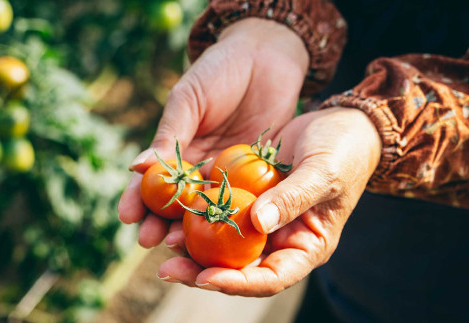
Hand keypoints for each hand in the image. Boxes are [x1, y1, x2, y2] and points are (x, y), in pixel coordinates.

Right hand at [118, 18, 308, 247]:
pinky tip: (222, 232)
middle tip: (149, 241)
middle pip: (177, 201)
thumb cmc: (220, 70)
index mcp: (178, 147)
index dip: (137, 197)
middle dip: (160, 221)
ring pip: (207, 205)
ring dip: (191, 227)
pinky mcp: (258, 172)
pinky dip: (232, 215)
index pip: (153, 178)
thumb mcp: (189, 99)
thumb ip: (169, 135)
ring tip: (178, 245)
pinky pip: (243, 196)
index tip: (125, 216)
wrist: (265, 55)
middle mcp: (200, 165)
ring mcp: (228, 171)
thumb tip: (135, 165)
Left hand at [157, 107, 381, 295]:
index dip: (237, 283)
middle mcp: (281, 239)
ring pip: (225, 242)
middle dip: (203, 271)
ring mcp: (263, 219)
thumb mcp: (323, 172)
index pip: (271, 277)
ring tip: (162, 241)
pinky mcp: (249, 197)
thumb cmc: (344, 150)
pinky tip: (174, 210)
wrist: (340, 124)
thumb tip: (258, 223)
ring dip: (194, 245)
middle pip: (240, 267)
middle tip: (167, 270)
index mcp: (306, 245)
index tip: (205, 277)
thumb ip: (294, 197)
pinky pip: (222, 209)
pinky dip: (200, 212)